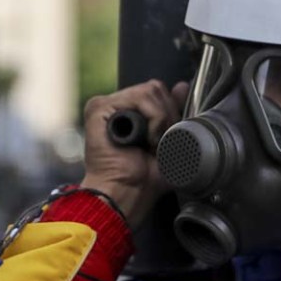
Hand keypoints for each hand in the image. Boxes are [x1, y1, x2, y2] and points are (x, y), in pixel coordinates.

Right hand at [81, 79, 188, 227]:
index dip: (171, 111)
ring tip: (152, 143)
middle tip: (160, 143)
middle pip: (156, 89)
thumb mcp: (169, 140)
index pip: (158, 92)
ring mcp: (106, 106)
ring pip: (151, 91)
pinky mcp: (98, 108)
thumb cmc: (145, 178)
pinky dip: (153, 118)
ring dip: (161, 120)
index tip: (169, 138)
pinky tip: (145, 140)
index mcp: (129, 112)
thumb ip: (173, 111)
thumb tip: (182, 85)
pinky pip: (140, 97)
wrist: (126, 195)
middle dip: (168, 116)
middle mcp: (116, 107)